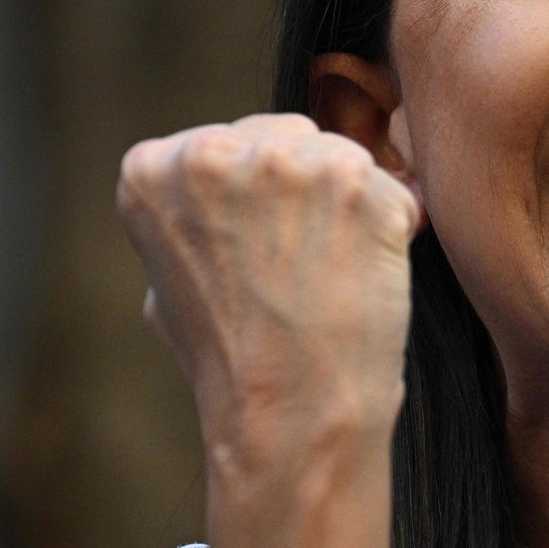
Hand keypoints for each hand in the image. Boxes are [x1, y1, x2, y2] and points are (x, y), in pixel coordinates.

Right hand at [118, 113, 421, 461]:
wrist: (289, 410)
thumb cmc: (234, 359)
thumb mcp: (168, 281)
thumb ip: (189, 217)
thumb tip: (225, 187)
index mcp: (151, 170)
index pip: (234, 142)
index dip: (264, 198)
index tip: (262, 251)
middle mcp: (208, 153)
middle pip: (292, 137)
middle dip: (311, 191)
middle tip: (305, 266)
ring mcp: (282, 161)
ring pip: (347, 159)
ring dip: (355, 209)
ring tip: (331, 275)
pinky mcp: (351, 180)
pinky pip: (395, 189)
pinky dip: (397, 229)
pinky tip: (367, 275)